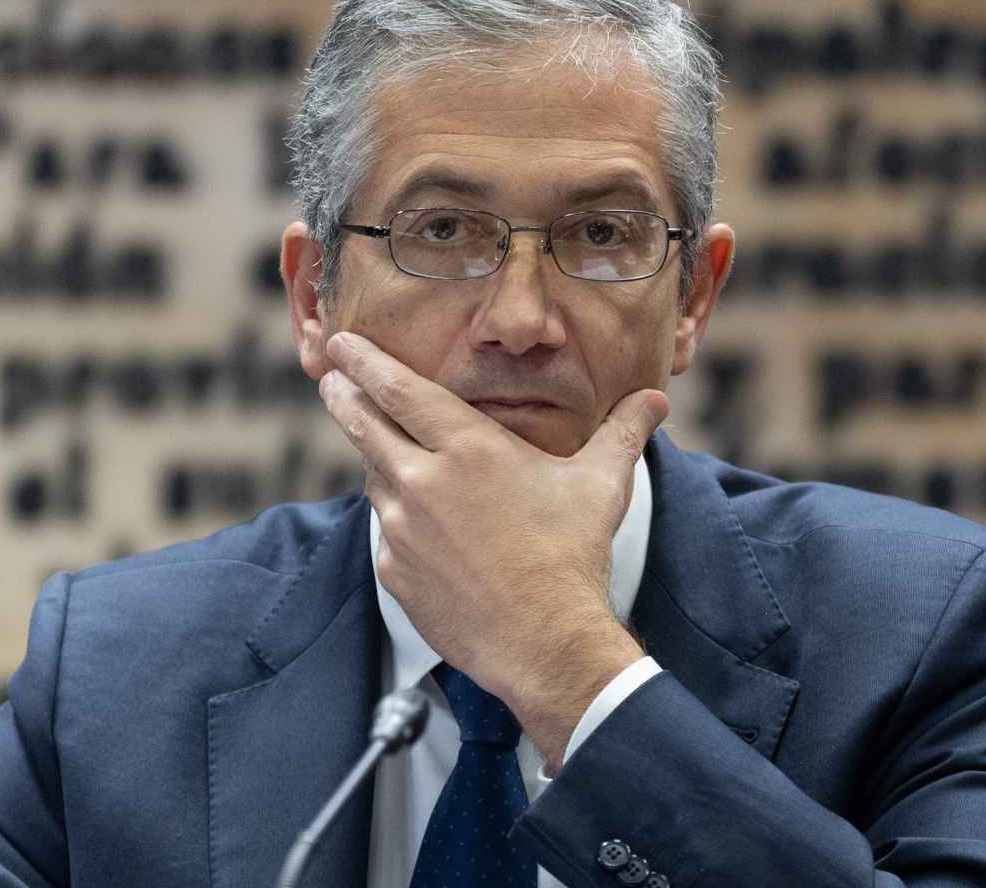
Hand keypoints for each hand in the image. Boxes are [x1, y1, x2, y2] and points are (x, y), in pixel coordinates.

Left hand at [318, 331, 665, 763]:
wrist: (545, 643)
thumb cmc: (573, 556)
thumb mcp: (602, 484)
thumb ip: (622, 432)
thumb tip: (655, 398)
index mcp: (467, 447)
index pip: (398, 389)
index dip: (365, 360)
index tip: (342, 343)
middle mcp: (422, 481)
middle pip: (364, 424)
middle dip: (343, 395)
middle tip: (331, 378)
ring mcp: (402, 529)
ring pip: (374, 480)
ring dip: (376, 462)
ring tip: (382, 452)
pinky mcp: (395, 572)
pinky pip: (386, 533)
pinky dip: (395, 521)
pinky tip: (416, 526)